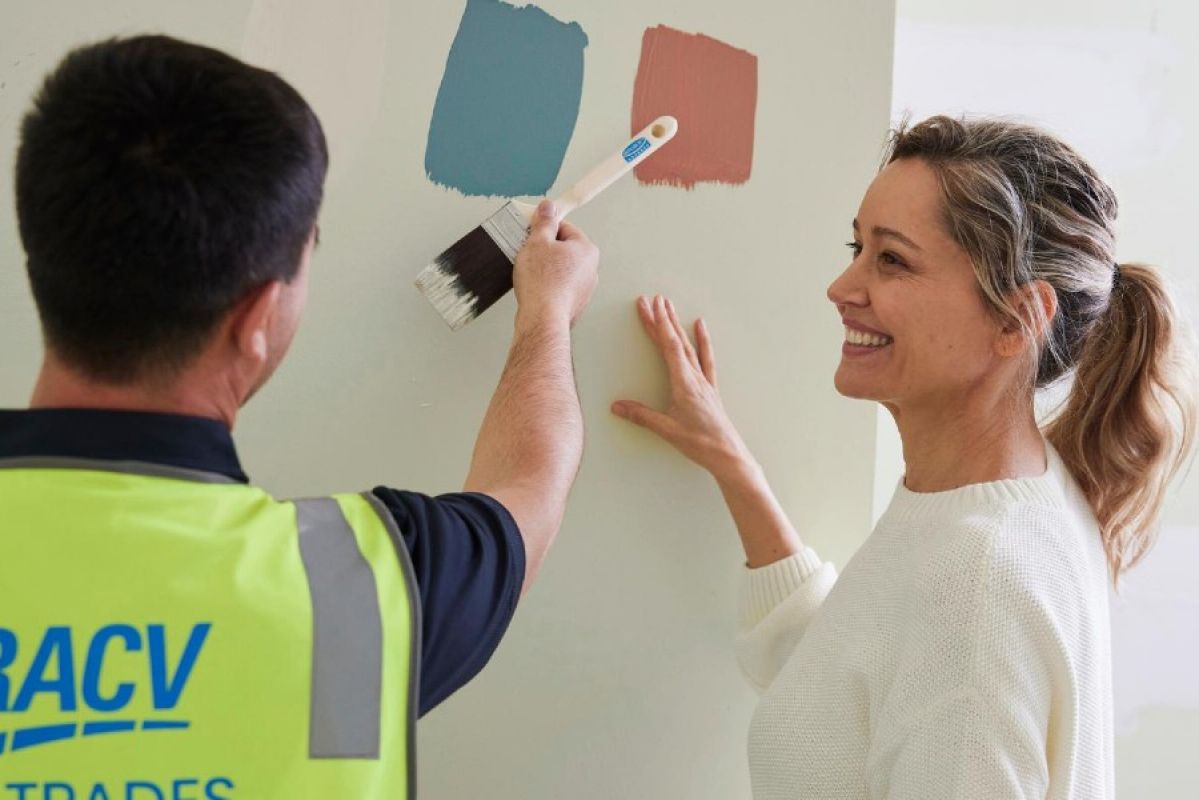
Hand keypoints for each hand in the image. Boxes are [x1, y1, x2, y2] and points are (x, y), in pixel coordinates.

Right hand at [513, 200, 599, 326]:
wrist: (543, 318)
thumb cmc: (542, 282)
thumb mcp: (538, 242)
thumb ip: (544, 222)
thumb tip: (549, 207)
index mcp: (586, 249)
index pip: (565, 227)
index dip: (545, 228)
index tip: (532, 231)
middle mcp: (590, 269)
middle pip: (564, 249)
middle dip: (545, 249)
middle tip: (528, 253)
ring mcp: (584, 289)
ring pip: (561, 269)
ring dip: (545, 268)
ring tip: (530, 273)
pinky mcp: (575, 304)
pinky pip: (559, 287)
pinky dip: (547, 285)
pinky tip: (535, 288)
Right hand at [611, 295, 757, 482]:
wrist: (728, 455)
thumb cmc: (700, 443)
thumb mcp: (667, 430)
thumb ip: (642, 416)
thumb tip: (617, 406)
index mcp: (684, 383)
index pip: (668, 346)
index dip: (657, 324)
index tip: (649, 305)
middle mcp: (695, 377)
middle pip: (676, 341)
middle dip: (663, 318)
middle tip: (653, 298)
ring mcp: (704, 381)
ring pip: (689, 346)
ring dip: (678, 325)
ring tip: (671, 306)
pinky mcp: (710, 388)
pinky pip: (706, 358)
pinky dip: (702, 341)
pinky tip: (701, 327)